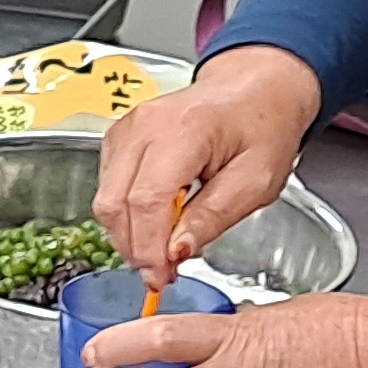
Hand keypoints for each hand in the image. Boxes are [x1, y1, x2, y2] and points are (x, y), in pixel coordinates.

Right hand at [97, 45, 324, 280]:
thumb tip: (176, 252)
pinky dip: (127, 216)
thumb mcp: (257, 181)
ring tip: (164, 247)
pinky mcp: (119, 139)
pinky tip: (157, 222)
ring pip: (105, 199)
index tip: (161, 278)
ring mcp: (126, 129)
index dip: (149, 248)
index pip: (146, 201)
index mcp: (184, 130)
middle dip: (136, 248)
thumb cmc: (262, 127)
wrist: (254, 90)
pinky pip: (108, 189)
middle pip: (114, 203)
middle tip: (164, 272)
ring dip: (129, 234)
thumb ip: (214, 217)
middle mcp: (145, 125)